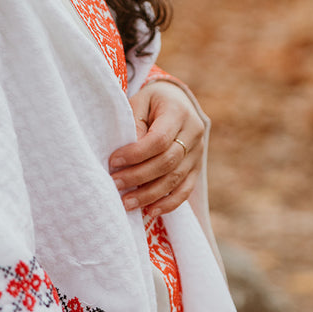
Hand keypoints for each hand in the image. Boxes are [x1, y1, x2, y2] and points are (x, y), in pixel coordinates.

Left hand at [109, 79, 205, 217]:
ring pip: (175, 179)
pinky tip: (151, 211)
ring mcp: (199, 152)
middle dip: (138, 176)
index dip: (135, 154)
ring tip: (126, 203)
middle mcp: (193, 132)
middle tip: (115, 184)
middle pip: (167, 162)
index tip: (113, 161)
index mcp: (178, 111)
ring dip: (150, 194)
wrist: (176, 100)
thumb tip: (127, 155)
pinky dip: (169, 203)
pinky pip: (186, 189)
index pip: (159, 139)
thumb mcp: (140, 102)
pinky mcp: (197, 167)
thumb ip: (134, 124)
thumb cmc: (151, 102)